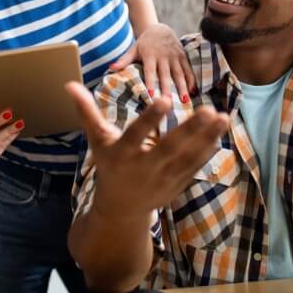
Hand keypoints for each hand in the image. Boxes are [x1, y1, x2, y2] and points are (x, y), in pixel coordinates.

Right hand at [65, 81, 227, 217]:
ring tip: (223, 116)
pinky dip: (207, 151)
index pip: (137, 134)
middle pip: (170, 147)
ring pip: (188, 157)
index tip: (164, 99)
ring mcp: (163, 178)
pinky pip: (194, 166)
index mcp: (122, 154)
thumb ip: (86, 112)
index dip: (150, 119)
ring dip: (207, 138)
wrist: (120, 208)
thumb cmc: (108, 165)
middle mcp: (144, 167)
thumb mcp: (97, 140)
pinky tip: (219, 133)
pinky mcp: (177, 184)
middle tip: (209, 109)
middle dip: (190, 129)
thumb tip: (69, 84)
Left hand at [109, 23, 194, 101]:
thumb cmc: (144, 43)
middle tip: (168, 103)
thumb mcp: (134, 49)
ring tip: (185, 100)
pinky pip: (188, 69)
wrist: (160, 29)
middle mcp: (163, 56)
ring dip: (183, 86)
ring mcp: (174, 56)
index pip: (150, 71)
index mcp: (150, 55)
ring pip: (179, 73)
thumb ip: (124, 60)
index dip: (150, 83)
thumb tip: (111, 68)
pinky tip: (193, 92)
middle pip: (165, 74)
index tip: (151, 95)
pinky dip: (191, 80)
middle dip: (167, 88)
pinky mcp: (183, 57)